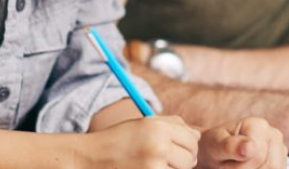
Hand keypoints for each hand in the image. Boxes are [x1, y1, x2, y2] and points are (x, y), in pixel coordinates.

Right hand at [85, 115, 199, 168]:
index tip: (177, 147)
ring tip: (154, 164)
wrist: (91, 159)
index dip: (188, 144)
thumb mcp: (143, 124)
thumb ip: (172, 124)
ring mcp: (154, 168)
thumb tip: (197, 135)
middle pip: (190, 158)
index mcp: (157, 127)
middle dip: (183, 160)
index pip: (192, 138)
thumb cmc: (119, 140)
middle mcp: (158, 146)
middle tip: (164, 159)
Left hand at [197, 117, 286, 168]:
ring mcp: (280, 149)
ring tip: (237, 166)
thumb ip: (231, 145)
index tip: (225, 161)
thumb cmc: (215, 146)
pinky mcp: (280, 162)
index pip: (258, 156)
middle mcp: (273, 134)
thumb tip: (250, 146)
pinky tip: (247, 167)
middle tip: (229, 165)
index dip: (240, 166)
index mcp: (258, 125)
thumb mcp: (215, 146)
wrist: (215, 152)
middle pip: (270, 166)